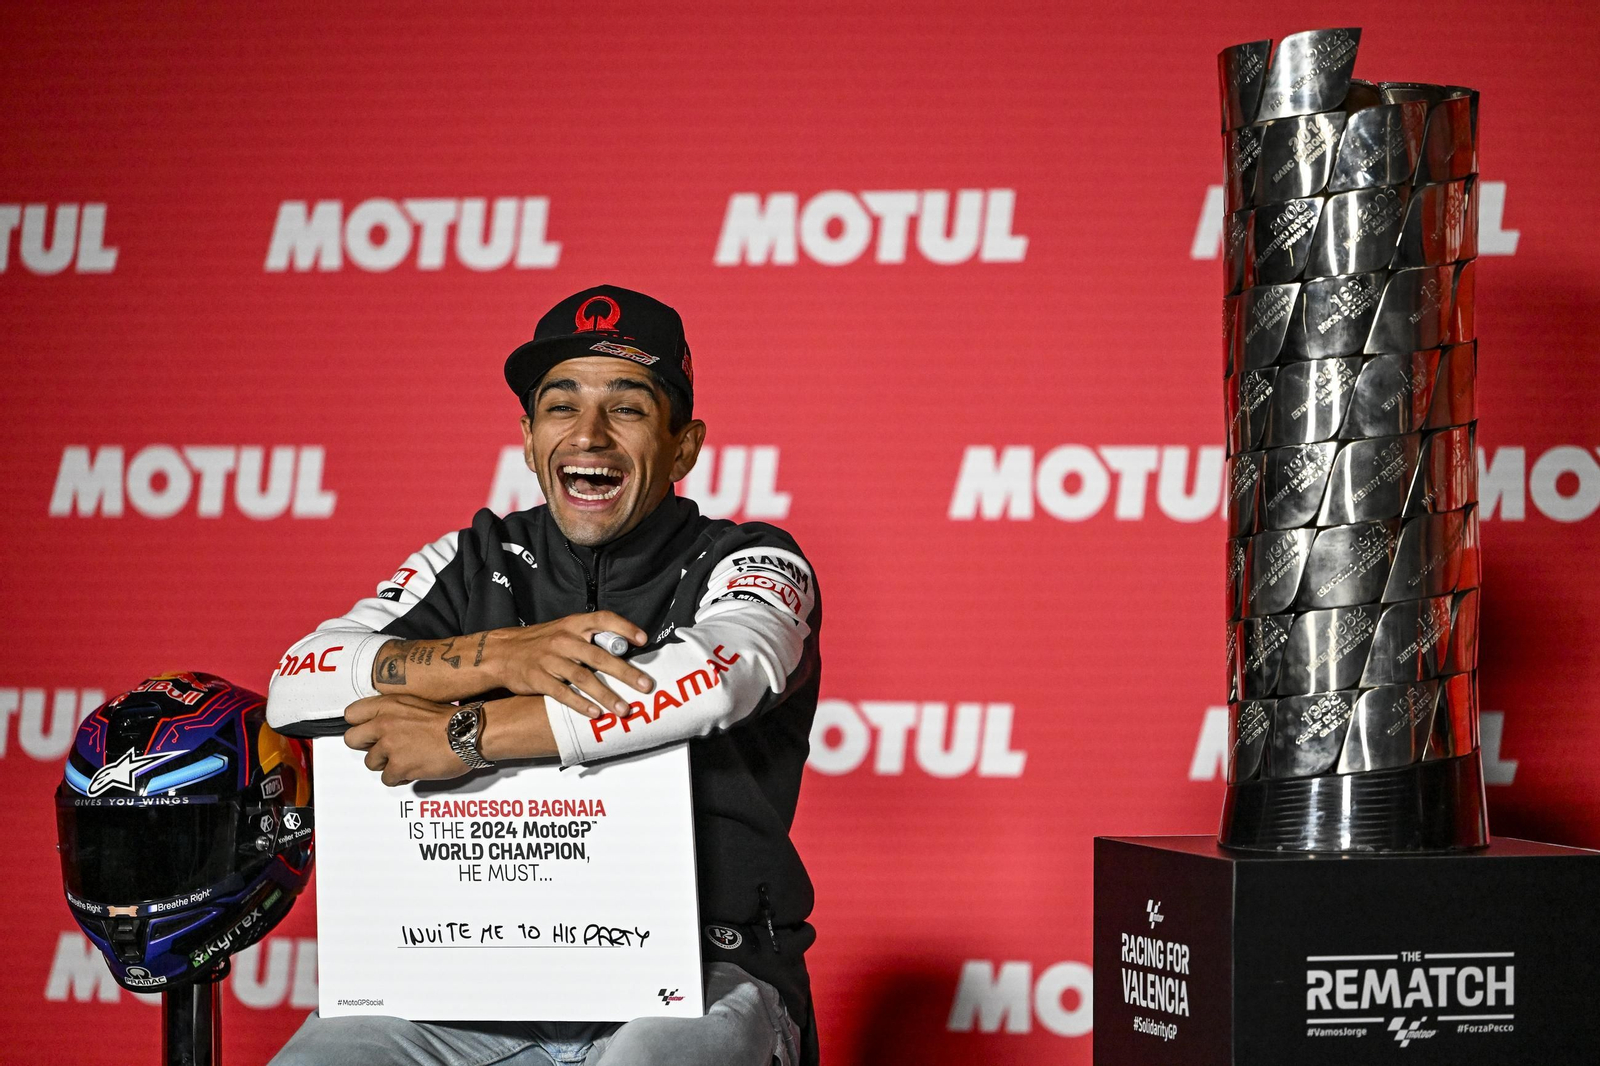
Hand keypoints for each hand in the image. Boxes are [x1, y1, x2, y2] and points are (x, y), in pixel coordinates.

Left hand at [343, 694, 467, 786]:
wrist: (468, 733)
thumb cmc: (451, 720)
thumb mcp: (416, 704)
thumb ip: (394, 712)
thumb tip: (381, 723)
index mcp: (388, 705)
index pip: (352, 714)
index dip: (360, 725)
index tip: (367, 731)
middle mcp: (384, 723)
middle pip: (352, 740)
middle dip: (366, 746)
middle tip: (381, 748)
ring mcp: (390, 746)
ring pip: (370, 762)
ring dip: (386, 764)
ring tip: (405, 759)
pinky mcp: (398, 766)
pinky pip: (387, 779)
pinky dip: (400, 777)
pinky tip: (413, 769)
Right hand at [481, 612, 655, 718]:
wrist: (501, 652)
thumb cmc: (541, 642)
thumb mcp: (564, 630)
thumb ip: (590, 637)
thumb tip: (625, 648)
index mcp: (573, 624)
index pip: (603, 619)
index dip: (624, 627)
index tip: (643, 640)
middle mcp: (564, 640)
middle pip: (599, 656)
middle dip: (625, 672)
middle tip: (646, 685)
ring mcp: (550, 660)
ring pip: (583, 678)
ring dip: (606, 695)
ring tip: (624, 709)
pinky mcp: (538, 679)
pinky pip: (562, 693)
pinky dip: (580, 704)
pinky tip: (595, 714)